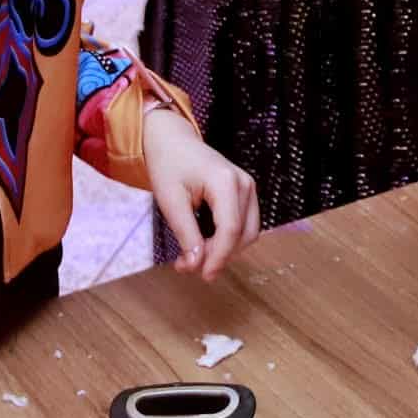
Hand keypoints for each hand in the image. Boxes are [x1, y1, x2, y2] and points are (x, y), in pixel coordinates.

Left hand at [142, 108, 259, 278]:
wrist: (172, 140)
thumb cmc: (169, 165)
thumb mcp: (171, 201)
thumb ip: (186, 234)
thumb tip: (197, 264)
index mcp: (225, 181)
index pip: (231, 229)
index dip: (219, 257)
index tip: (203, 276)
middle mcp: (244, 183)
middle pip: (243, 234)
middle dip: (219, 256)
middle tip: (186, 266)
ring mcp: (248, 187)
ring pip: (248, 233)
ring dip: (224, 251)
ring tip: (192, 256)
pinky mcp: (245, 193)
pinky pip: (244, 225)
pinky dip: (227, 240)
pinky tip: (204, 244)